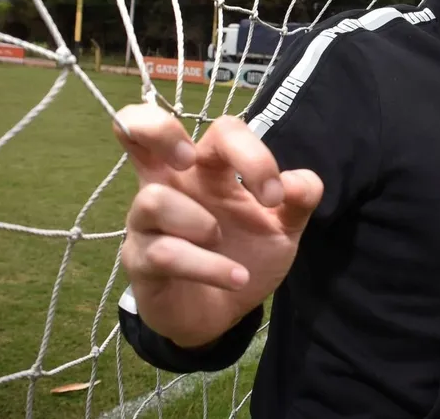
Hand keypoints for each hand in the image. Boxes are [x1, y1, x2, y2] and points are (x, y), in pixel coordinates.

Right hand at [113, 104, 322, 347]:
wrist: (223, 314)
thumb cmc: (244, 255)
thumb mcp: (284, 227)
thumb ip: (300, 198)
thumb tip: (295, 182)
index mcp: (207, 168)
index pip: (219, 129)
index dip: (248, 149)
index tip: (273, 195)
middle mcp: (171, 184)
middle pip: (139, 125)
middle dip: (162, 131)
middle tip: (190, 160)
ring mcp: (148, 222)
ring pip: (154, 200)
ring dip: (198, 222)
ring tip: (218, 241)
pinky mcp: (140, 261)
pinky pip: (164, 253)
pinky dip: (207, 266)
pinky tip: (235, 277)